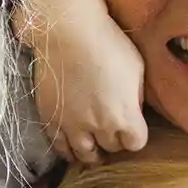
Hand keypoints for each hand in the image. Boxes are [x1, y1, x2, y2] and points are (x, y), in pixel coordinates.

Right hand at [15, 0, 148, 165]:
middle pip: (111, 148)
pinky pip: (60, 148)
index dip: (134, 136)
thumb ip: (136, 97)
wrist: (66, 32)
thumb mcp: (136, 68)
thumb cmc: (107, 43)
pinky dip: (68, 151)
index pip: (136, 144)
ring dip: (92, 151)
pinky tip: (72, 148)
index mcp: (126, 116)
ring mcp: (73, 126)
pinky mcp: (51, 120)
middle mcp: (100, 127)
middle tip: (111, 129)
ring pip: (85, 155)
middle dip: (113, 139)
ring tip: (93, 145)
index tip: (131, 127)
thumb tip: (132, 110)